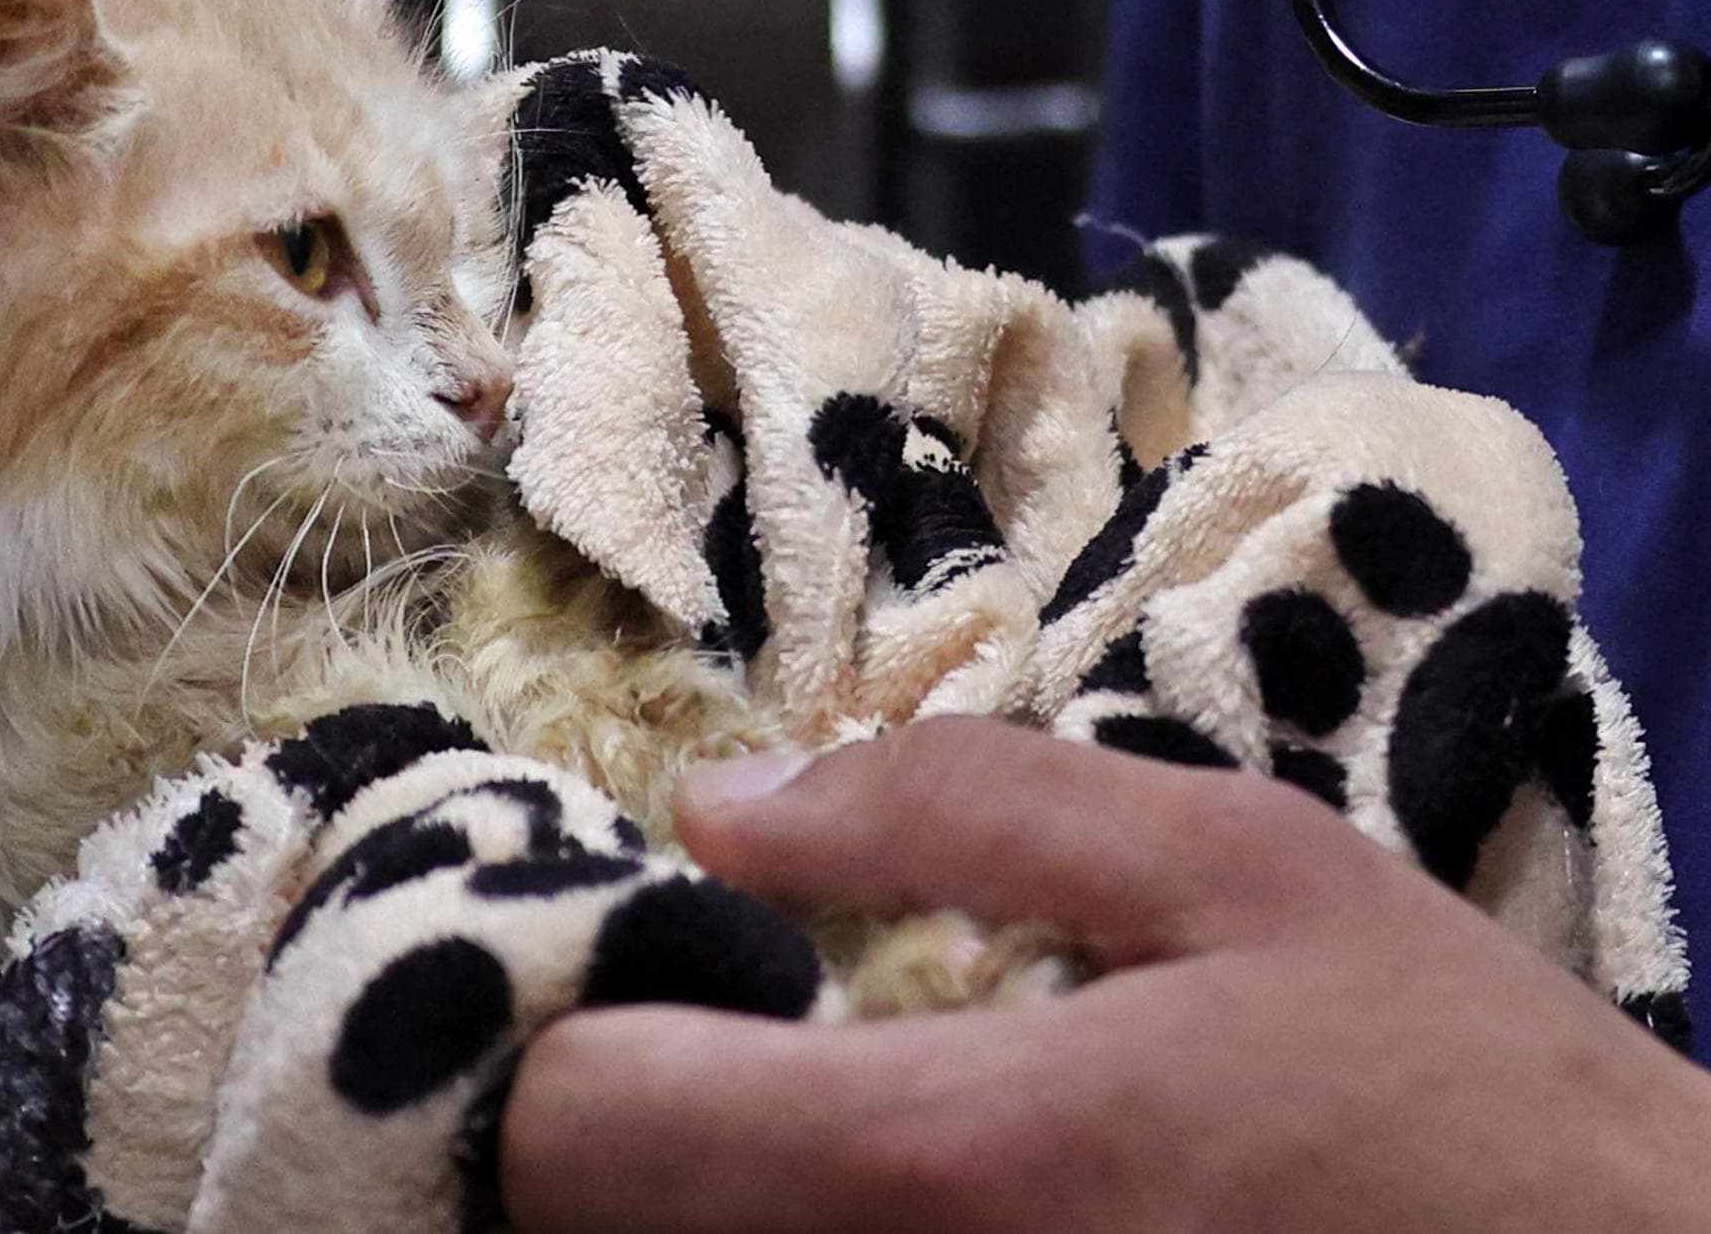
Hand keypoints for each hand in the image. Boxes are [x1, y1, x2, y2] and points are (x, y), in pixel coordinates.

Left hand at [501, 717, 1710, 1232]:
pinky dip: (762, 1226)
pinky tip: (844, 1162)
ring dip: (670, 1176)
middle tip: (675, 999)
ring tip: (758, 1070)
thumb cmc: (1440, 1087)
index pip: (588, 1127)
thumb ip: (959, 808)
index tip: (601, 944)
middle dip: (594, 1101)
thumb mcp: (1231, 870)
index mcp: (953, 1162)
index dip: (552, 1022)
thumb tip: (723, 801)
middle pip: (588, 1228)